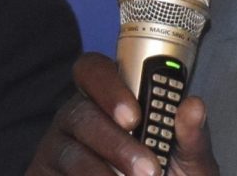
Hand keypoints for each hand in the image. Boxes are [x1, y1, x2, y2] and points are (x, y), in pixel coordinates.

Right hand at [26, 53, 218, 174]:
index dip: (109, 87)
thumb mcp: (188, 159)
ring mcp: (57, 148)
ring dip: (101, 171)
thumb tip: (194, 105)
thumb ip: (191, 134)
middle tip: (148, 168)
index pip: (93, 70)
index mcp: (110, 97)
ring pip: (69, 151)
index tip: (134, 117)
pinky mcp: (42, 174)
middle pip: (80, 113)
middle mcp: (78, 116)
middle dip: (115, 142)